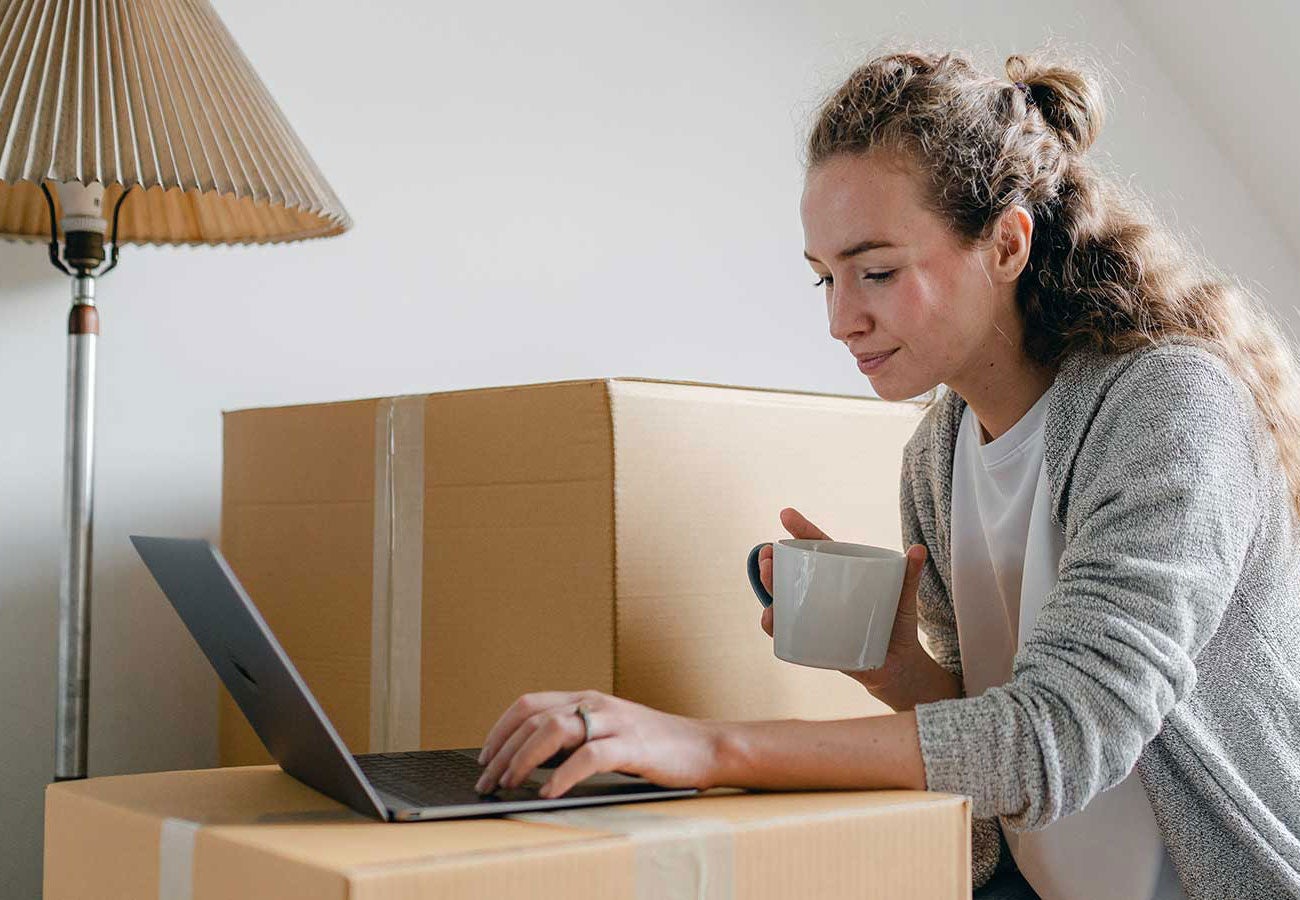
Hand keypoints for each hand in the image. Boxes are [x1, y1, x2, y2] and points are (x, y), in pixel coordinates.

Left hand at [473, 690, 720, 798]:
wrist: (704, 747)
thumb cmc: (653, 747)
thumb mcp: (607, 734)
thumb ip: (573, 740)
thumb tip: (530, 760)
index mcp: (586, 699)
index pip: (529, 704)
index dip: (501, 730)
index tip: (484, 757)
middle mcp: (596, 704)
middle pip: (534, 719)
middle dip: (504, 751)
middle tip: (488, 781)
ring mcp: (614, 721)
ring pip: (555, 730)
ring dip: (525, 759)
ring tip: (510, 784)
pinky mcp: (632, 744)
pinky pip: (589, 756)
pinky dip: (563, 775)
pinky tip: (549, 793)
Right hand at [758, 507, 928, 692]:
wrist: (899, 666)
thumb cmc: (899, 625)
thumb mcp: (904, 598)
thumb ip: (910, 575)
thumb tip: (919, 550)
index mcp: (841, 574)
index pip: (818, 547)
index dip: (801, 531)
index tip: (786, 514)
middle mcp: (822, 593)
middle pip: (791, 573)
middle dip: (774, 561)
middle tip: (768, 555)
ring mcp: (815, 617)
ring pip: (783, 600)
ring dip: (769, 588)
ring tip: (768, 578)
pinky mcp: (814, 641)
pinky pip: (787, 632)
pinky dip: (775, 625)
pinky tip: (770, 618)